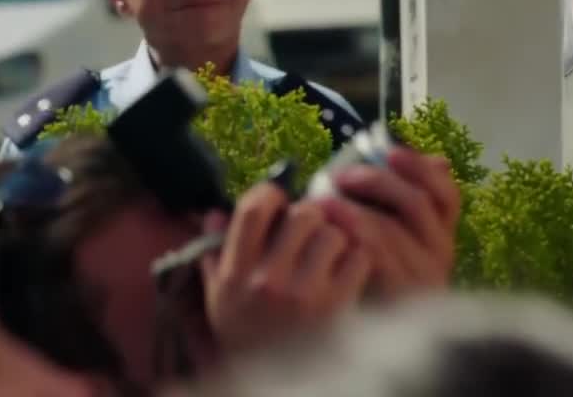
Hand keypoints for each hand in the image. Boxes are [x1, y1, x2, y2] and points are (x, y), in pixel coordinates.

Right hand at [199, 182, 370, 353]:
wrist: (276, 386)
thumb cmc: (247, 334)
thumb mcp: (219, 297)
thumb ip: (214, 254)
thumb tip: (215, 213)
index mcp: (236, 273)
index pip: (253, 209)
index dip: (270, 194)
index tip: (277, 200)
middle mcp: (269, 281)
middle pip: (302, 214)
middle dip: (308, 216)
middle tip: (308, 229)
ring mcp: (305, 294)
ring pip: (333, 234)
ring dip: (333, 239)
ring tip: (326, 254)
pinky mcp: (338, 306)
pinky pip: (358, 259)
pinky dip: (355, 261)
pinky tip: (344, 273)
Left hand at [317, 147, 460, 299]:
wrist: (340, 320)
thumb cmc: (354, 259)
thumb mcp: (375, 221)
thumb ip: (393, 193)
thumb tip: (437, 159)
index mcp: (438, 231)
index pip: (446, 194)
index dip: (420, 168)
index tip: (389, 151)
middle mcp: (440, 254)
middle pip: (417, 203)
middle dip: (376, 182)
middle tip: (339, 175)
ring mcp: (422, 278)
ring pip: (391, 229)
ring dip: (352, 210)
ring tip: (320, 201)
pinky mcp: (398, 297)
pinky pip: (376, 258)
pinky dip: (351, 239)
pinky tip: (329, 231)